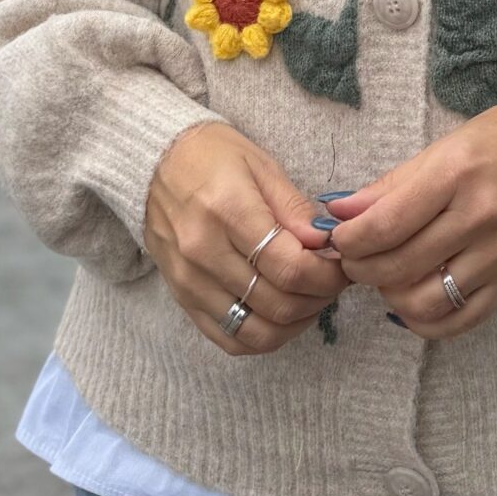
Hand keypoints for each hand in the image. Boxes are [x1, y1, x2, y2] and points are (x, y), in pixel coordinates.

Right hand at [143, 120, 345, 356]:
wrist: (154, 162)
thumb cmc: (213, 156)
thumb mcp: (261, 166)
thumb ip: (294, 208)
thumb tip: (327, 243)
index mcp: (228, 211)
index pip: (289, 267)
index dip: (328, 275)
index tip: (342, 265)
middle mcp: (204, 252)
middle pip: (278, 303)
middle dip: (319, 297)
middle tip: (332, 279)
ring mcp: (189, 281)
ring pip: (257, 331)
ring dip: (296, 322)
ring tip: (310, 297)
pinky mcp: (182, 298)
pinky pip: (229, 339)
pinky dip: (263, 337)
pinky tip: (281, 314)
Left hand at [323, 99, 496, 339]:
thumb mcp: (441, 147)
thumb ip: (388, 186)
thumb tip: (337, 213)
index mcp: (457, 174)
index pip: (386, 225)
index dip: (349, 241)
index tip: (337, 239)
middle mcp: (480, 216)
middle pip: (399, 267)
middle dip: (361, 269)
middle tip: (354, 259)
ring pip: (425, 302)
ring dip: (391, 297)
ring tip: (386, 277)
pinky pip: (461, 321)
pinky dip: (426, 321)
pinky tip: (413, 302)